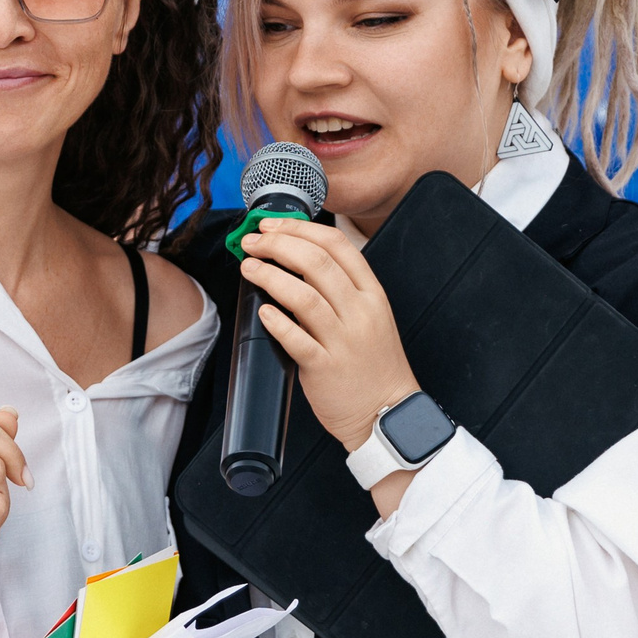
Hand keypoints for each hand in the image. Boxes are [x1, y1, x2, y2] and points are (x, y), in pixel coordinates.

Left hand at [238, 219, 420, 453]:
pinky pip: (298, 339)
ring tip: (249, 268)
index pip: (336, 244)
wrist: (388, 413)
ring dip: (270, 276)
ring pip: (304, 296)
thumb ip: (339, 289)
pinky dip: (277, 322)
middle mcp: (359, 312)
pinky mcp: (325, 368)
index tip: (272, 224)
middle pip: (316, 262)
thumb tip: (293, 258)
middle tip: (252, 242)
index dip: (299, 228)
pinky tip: (261, 311)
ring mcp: (344, 340)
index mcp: (371, 293)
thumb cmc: (372, 364)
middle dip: (278, 245)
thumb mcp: (369, 315)